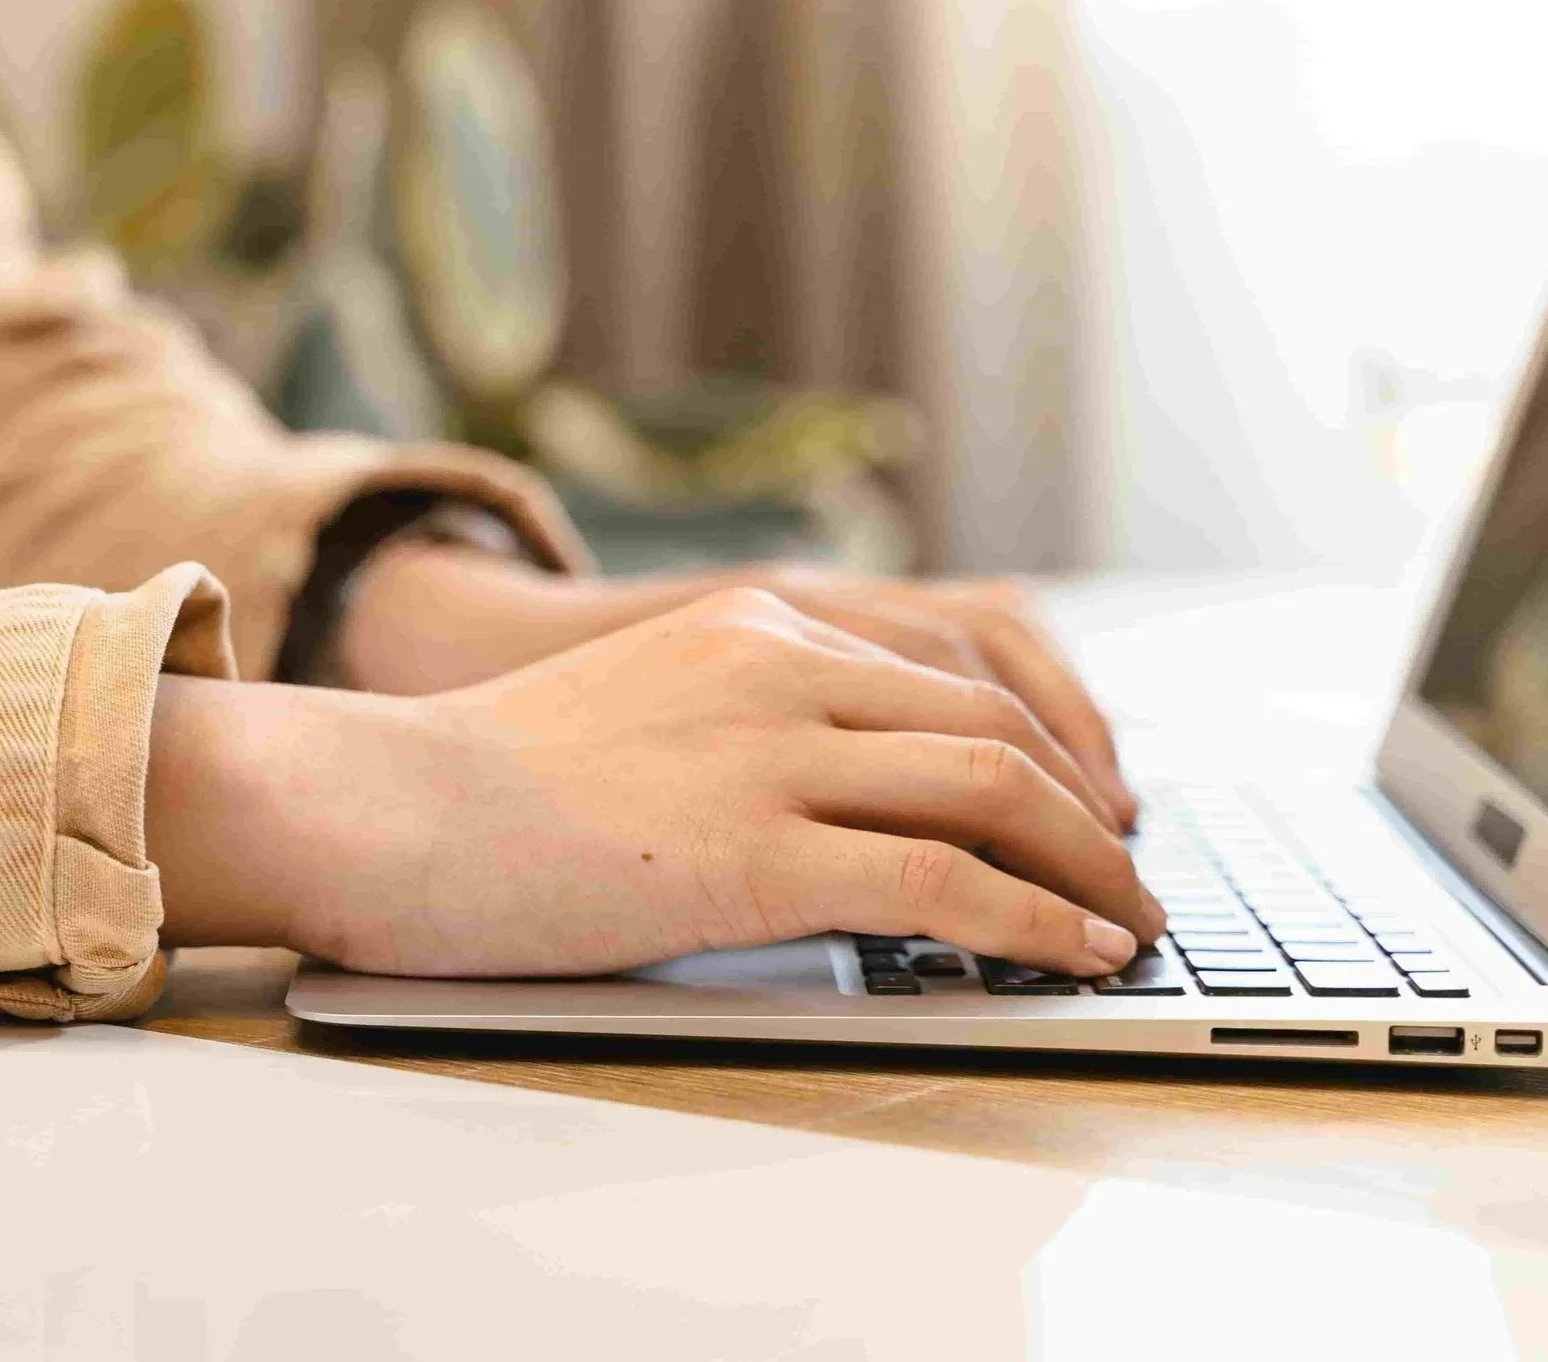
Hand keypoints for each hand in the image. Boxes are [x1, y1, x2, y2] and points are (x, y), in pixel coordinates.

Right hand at [150, 589, 1164, 979]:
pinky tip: (1074, 953)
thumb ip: (766, 715)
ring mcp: (772, 754)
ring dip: (1083, 865)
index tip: (1091, 799)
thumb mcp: (663, 700)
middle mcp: (785, 664)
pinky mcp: (753, 854)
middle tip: (1131, 870)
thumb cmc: (506, 774)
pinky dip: (1031, 921)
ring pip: (989, 791)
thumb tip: (866, 787)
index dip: (1052, 736)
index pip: (961, 666)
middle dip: (1088, 808)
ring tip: (1128, 920)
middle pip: (995, 724)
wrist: (390, 802)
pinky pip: (940, 883)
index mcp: (766, 622)